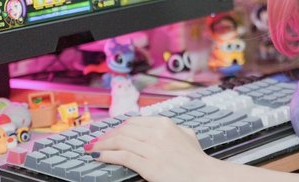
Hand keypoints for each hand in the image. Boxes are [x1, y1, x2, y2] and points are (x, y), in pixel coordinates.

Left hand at [89, 116, 217, 181]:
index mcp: (164, 123)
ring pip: (120, 141)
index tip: (108, 132)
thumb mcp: (187, 136)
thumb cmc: (197, 160)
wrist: (205, 176)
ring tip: (92, 148)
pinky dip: (107, 155)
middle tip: (95, 141)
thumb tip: (162, 127)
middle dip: (106, 136)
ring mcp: (153, 148)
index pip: (133, 121)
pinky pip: (122, 156)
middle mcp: (157, 133)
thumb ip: (174, 129)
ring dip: (102, 144)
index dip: (116, 127)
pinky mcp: (149, 165)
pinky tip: (99, 156)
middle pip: (123, 130)